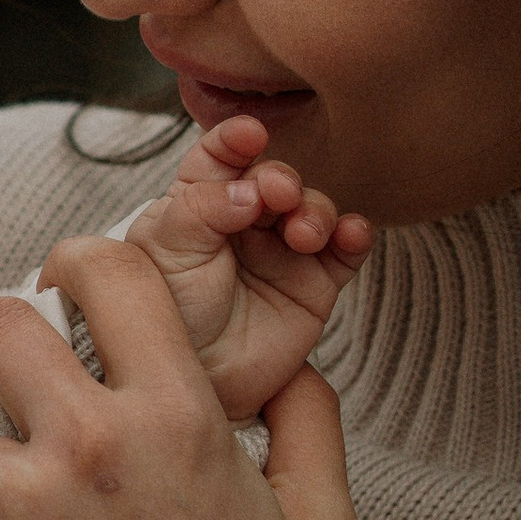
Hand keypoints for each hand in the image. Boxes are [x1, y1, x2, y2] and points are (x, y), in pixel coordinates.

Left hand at [106, 112, 371, 424]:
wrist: (194, 384)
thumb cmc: (167, 316)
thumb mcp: (164, 252)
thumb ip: (201, 208)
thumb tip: (252, 188)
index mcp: (197, 203)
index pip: (219, 156)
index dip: (236, 139)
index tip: (250, 135)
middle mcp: (243, 221)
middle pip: (276, 178)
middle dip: (282, 179)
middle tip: (278, 195)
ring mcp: (283, 250)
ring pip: (314, 208)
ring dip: (316, 209)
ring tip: (303, 233)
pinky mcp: (316, 283)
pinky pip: (346, 249)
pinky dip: (355, 234)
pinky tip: (352, 233)